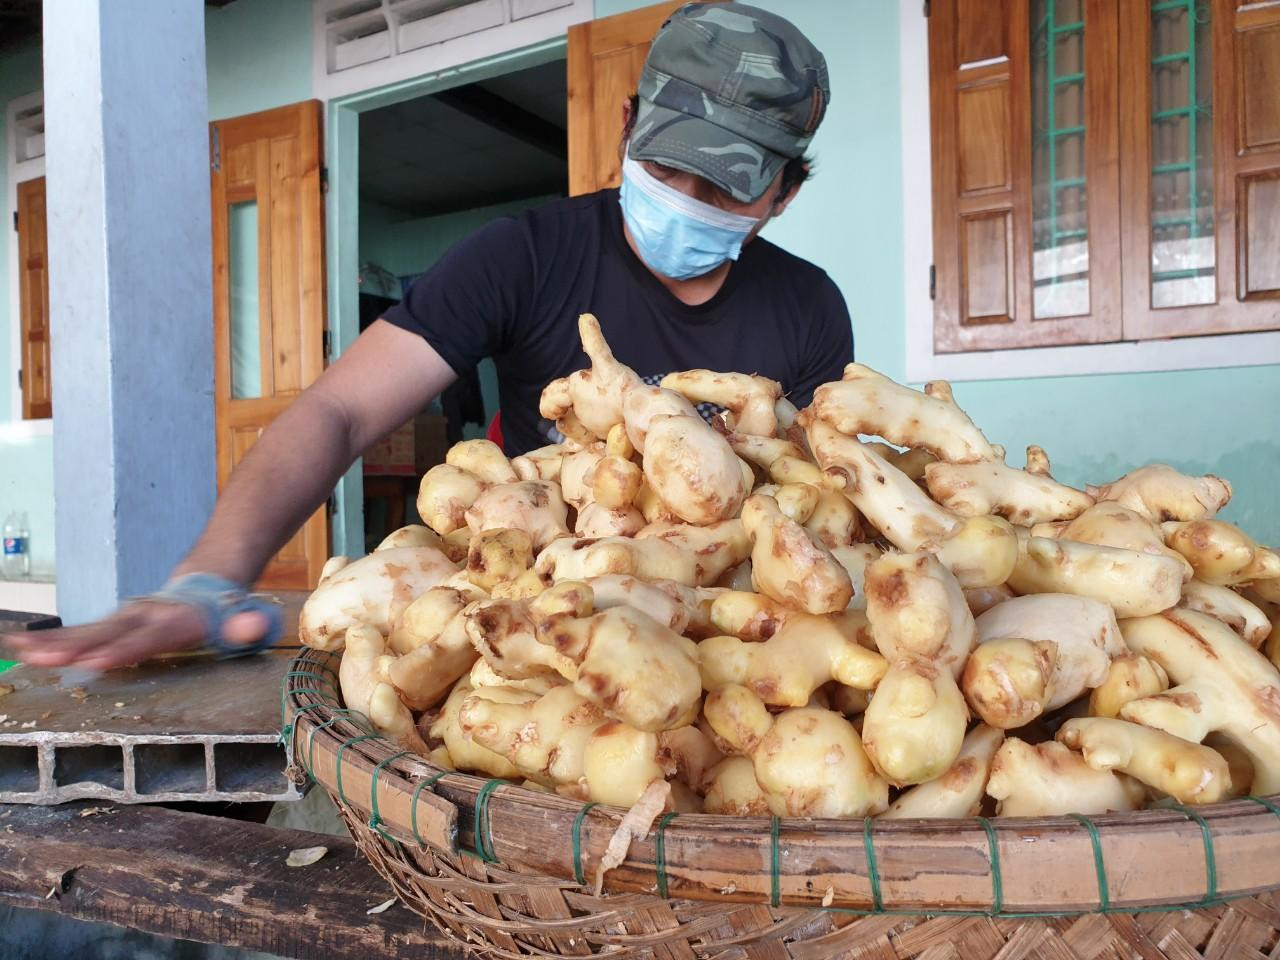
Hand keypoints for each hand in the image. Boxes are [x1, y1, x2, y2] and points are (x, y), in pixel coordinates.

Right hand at [2, 602, 270, 670]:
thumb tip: (252, 625)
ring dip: (54, 643)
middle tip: (44, 659)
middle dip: (75, 647)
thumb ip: (249, 625)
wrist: (207, 584)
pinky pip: (80, 633)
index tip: (99, 662)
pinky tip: (20, 646)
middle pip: (108, 633)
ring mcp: (125, 619)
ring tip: (22, 650)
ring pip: (87, 631)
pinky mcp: (112, 624)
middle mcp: (145, 617)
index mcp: (178, 621)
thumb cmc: (228, 613)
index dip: (125, 650)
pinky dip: (51, 639)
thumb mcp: (247, 619)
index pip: (151, 638)